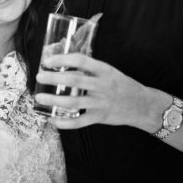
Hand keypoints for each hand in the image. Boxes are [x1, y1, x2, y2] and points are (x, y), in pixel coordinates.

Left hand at [34, 52, 158, 129]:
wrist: (143, 105)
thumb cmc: (121, 85)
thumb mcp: (109, 71)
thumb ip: (89, 68)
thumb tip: (63, 60)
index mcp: (104, 70)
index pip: (80, 60)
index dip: (62, 59)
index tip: (48, 61)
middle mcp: (102, 85)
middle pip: (74, 80)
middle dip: (53, 78)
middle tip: (39, 76)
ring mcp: (101, 103)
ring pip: (73, 102)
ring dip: (53, 100)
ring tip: (39, 98)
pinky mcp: (100, 117)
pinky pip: (79, 122)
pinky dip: (64, 122)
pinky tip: (52, 120)